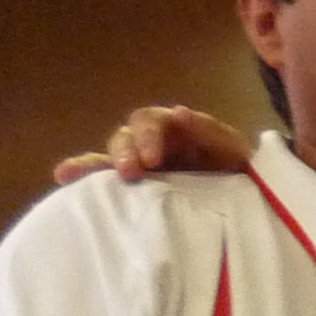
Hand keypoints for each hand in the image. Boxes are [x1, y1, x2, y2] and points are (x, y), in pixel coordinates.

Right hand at [53, 105, 249, 185]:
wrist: (250, 202)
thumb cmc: (241, 171)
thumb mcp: (235, 150)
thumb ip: (210, 133)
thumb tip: (178, 113)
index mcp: (173, 130)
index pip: (151, 123)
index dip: (147, 136)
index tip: (152, 158)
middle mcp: (150, 144)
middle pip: (125, 139)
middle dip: (123, 153)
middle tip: (129, 172)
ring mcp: (140, 168)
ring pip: (110, 160)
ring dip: (94, 166)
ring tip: (74, 174)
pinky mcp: (136, 191)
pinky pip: (107, 183)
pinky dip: (86, 180)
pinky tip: (65, 180)